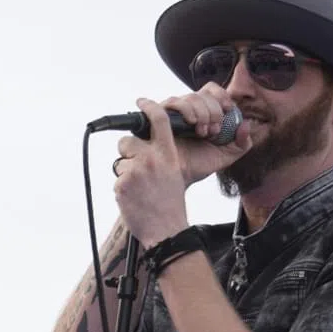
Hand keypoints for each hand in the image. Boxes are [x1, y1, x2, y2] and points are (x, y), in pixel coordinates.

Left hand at [113, 88, 251, 246]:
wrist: (166, 230)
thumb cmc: (174, 203)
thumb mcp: (185, 174)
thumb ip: (190, 153)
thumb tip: (215, 131)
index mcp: (169, 154)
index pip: (159, 119)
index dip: (149, 106)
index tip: (142, 101)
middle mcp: (152, 159)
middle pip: (128, 140)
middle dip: (129, 149)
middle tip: (137, 162)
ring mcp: (135, 171)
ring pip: (120, 159)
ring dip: (126, 167)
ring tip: (137, 182)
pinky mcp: (122, 184)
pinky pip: (117, 176)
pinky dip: (123, 185)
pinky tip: (133, 195)